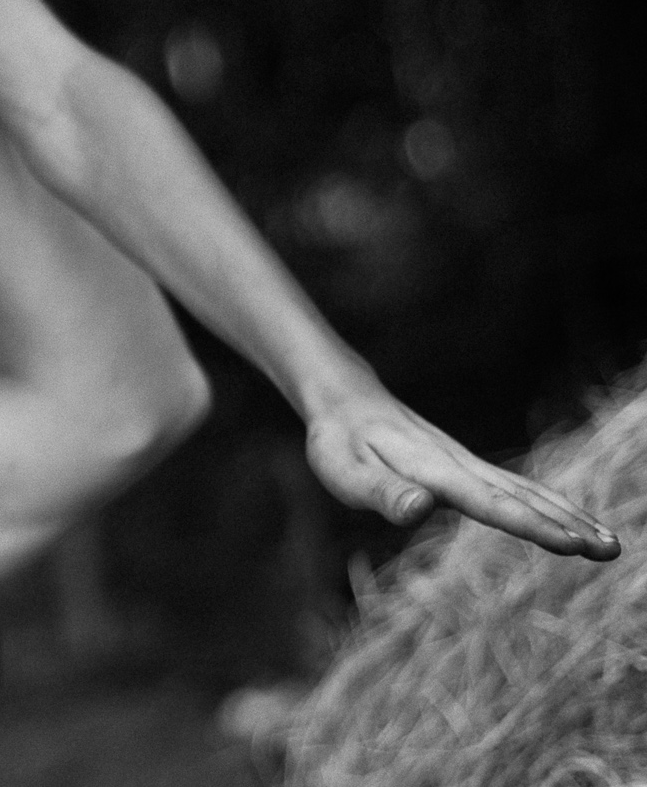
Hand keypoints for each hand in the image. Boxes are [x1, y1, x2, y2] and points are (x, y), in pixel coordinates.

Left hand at [305, 375, 619, 558]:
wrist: (348, 402)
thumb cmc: (339, 443)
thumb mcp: (344, 471)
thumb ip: (381, 492)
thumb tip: (419, 510)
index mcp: (433, 471)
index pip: (489, 502)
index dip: (530, 524)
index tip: (571, 544)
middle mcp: (460, 465)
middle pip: (523, 497)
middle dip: (569, 524)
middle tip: (613, 551)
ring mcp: (469, 465)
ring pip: (529, 491)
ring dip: (571, 515)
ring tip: (612, 545)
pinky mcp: (469, 468)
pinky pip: (519, 488)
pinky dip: (552, 504)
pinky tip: (575, 522)